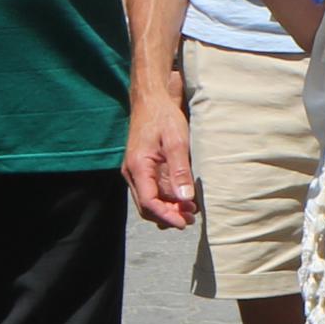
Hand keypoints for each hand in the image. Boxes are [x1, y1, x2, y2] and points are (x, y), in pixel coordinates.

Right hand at [125, 88, 198, 230]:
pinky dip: (166, 199)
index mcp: (137, 167)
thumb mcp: (177, 142)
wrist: (151, 100)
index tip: (185, 223)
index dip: (167, 216)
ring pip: (149, 200)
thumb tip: (186, 199)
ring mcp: (136, 171)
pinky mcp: (143, 168)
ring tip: (191, 211)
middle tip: (191, 219)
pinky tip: (183, 199)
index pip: (148, 202)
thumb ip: (180, 170)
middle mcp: (133, 173)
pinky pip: (152, 190)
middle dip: (168, 216)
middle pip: (147, 206)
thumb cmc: (163, 117)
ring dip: (168, 209)